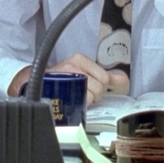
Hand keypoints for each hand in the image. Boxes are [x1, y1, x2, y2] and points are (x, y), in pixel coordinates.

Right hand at [8, 53, 128, 104]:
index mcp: (80, 58)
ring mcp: (65, 76)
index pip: (105, 77)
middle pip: (99, 86)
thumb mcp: (86, 72)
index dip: (102, 86)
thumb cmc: (64, 78)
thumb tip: (124, 79)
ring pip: (90, 94)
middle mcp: (73, 65)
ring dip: (87, 100)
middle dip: (95, 94)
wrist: (39, 83)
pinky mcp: (60, 88)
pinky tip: (75, 101)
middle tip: (85, 93)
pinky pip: (81, 101)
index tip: (92, 86)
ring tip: (78, 97)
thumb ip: (106, 75)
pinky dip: (81, 104)